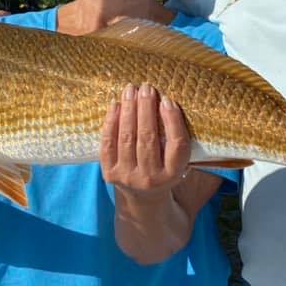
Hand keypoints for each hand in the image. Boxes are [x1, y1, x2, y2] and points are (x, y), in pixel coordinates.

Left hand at [100, 82, 189, 197]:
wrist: (142, 197)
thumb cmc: (163, 168)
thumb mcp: (176, 160)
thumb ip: (175, 137)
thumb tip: (165, 102)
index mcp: (173, 174)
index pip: (177, 145)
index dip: (172, 120)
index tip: (167, 100)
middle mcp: (151, 179)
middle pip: (148, 138)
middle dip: (146, 109)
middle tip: (146, 87)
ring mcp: (128, 177)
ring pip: (127, 138)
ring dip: (129, 110)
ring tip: (130, 90)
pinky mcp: (110, 174)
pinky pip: (108, 144)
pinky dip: (111, 123)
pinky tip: (116, 105)